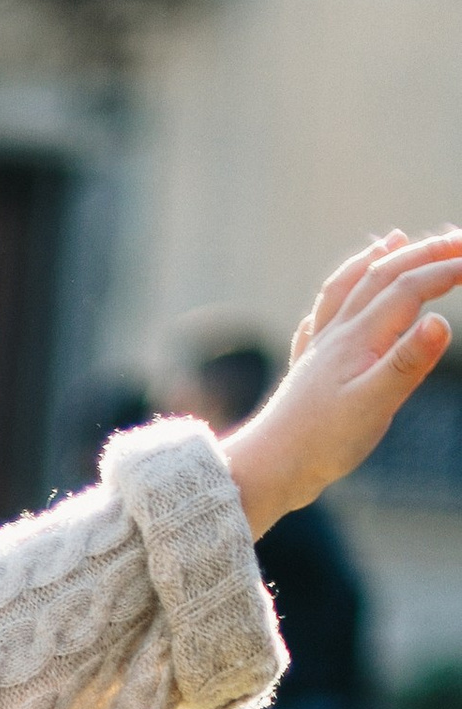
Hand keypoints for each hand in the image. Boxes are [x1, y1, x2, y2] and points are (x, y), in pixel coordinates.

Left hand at [222, 229, 461, 534]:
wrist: (266, 470)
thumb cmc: (321, 444)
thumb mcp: (374, 406)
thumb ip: (407, 364)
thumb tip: (441, 322)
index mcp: (358, 339)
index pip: (408, 289)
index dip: (444, 270)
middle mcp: (336, 334)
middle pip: (381, 276)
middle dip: (422, 252)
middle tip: (457, 238)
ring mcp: (318, 348)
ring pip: (347, 288)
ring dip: (375, 260)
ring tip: (394, 239)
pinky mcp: (306, 368)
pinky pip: (321, 317)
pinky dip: (336, 295)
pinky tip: (336, 301)